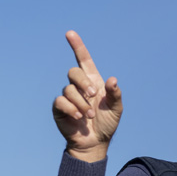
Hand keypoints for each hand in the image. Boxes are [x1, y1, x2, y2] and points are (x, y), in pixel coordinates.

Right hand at [52, 30, 123, 161]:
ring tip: (89, 116)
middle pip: (74, 72)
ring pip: (69, 89)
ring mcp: (68, 96)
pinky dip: (71, 109)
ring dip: (82, 103)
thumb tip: (112, 80)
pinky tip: (78, 117)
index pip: (83, 59)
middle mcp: (79, 86)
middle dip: (83, 82)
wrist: (96, 142)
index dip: (77, 46)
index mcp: (93, 81)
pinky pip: (61, 102)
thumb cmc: (107, 123)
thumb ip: (115, 94)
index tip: (70, 33)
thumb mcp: (116, 109)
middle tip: (93, 96)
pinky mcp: (60, 108)